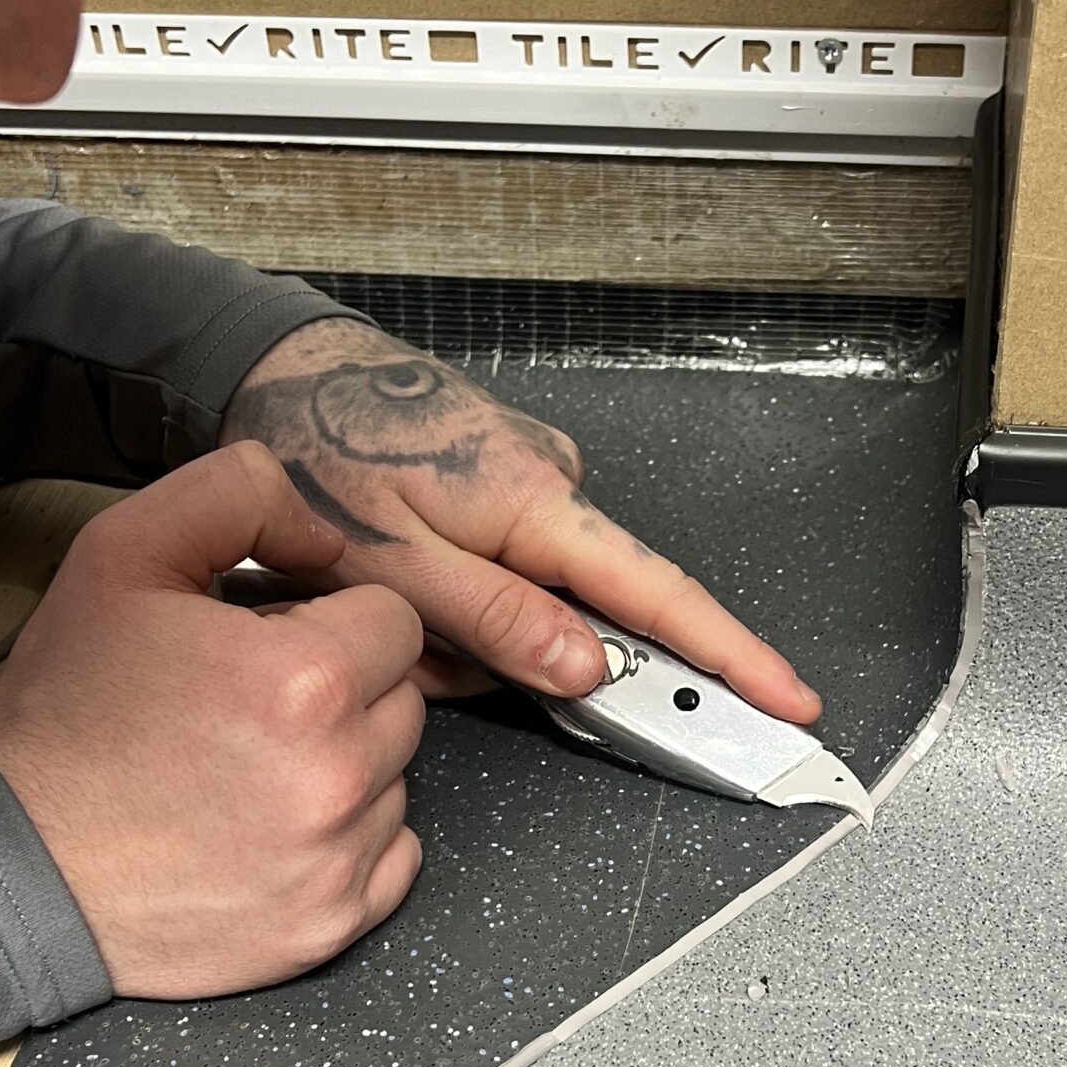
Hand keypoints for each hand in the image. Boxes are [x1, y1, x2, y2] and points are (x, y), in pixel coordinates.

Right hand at [0, 444, 424, 996]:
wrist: (12, 857)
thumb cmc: (68, 711)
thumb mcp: (124, 553)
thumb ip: (237, 496)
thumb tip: (326, 532)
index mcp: (306, 679)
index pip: (393, 620)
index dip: (331, 622)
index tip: (271, 644)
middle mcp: (339, 776)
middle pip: (403, 699)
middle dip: (344, 691)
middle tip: (251, 707)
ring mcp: (338, 860)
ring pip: (398, 778)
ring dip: (347, 765)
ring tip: (250, 768)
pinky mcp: (329, 925)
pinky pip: (393, 859)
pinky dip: (350, 843)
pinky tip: (273, 826)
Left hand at [221, 320, 822, 721]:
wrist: (275, 365)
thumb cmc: (322, 447)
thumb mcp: (396, 561)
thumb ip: (496, 621)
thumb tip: (586, 670)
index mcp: (535, 502)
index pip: (659, 598)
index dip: (731, 658)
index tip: (790, 700)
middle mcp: (546, 485)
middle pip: (581, 616)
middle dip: (512, 660)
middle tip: (423, 656)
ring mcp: (522, 483)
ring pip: (526, 605)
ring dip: (466, 634)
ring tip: (387, 603)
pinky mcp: (493, 488)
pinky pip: (498, 574)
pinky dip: (453, 600)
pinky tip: (398, 583)